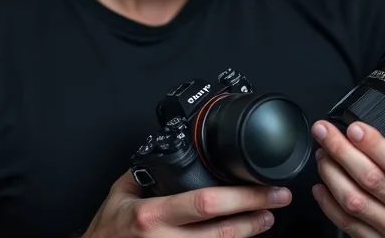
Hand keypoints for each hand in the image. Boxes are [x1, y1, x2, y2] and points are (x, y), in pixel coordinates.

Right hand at [82, 169, 292, 237]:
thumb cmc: (106, 231)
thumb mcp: (120, 194)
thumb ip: (145, 174)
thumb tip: (167, 154)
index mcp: (152, 215)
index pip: (205, 203)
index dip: (240, 197)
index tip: (262, 187)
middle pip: (222, 229)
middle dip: (255, 212)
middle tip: (278, 200)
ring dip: (248, 232)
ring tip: (266, 218)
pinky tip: (242, 236)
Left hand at [310, 110, 384, 236]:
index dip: (374, 145)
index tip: (355, 127)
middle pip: (371, 180)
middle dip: (341, 151)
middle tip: (325, 132)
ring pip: (355, 203)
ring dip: (332, 175)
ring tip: (322, 153)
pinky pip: (349, 225)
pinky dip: (329, 205)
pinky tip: (320, 186)